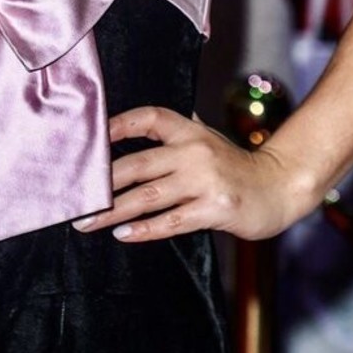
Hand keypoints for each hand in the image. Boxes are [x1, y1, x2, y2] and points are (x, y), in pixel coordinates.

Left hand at [72, 106, 319, 242]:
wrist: (280, 187)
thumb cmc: (234, 165)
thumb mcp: (206, 139)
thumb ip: (175, 131)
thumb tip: (134, 123)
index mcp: (189, 130)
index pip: (148, 118)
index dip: (117, 125)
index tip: (87, 139)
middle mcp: (195, 151)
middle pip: (137, 164)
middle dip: (100, 183)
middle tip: (72, 197)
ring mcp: (205, 180)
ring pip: (147, 195)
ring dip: (112, 210)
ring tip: (86, 221)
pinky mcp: (215, 208)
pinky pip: (171, 220)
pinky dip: (144, 229)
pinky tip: (122, 233)